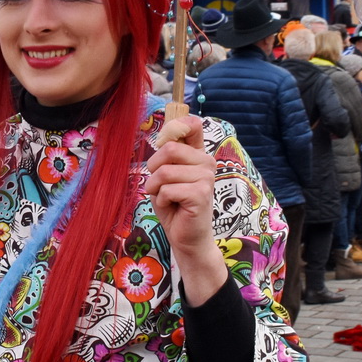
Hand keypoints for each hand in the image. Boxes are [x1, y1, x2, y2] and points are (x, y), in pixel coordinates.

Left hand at [146, 113, 227, 303]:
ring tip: (165, 197)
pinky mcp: (201, 194)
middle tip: (158, 185)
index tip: (165, 143)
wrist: (186, 237)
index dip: (173, 128)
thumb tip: (165, 135)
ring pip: (165, 172)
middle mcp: (207, 162)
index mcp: (198, 154)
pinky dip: (162, 200)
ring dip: (156, 188)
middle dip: (154, 169)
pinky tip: (173, 207)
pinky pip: (167, 189)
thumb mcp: (165, 175)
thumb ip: (167, 155)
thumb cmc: (174, 206)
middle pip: (170, 149)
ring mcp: (206, 178)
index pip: (191, 124)